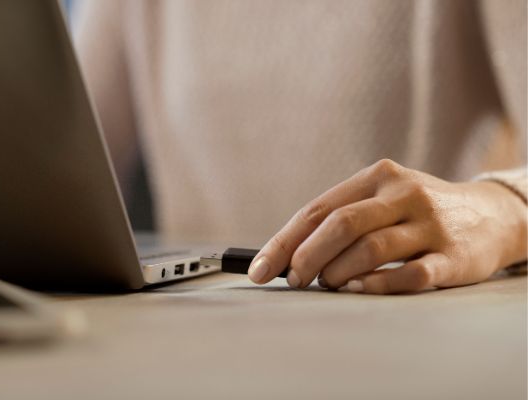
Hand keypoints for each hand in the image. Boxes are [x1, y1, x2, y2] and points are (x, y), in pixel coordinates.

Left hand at [247, 159, 526, 293]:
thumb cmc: (418, 212)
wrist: (492, 215)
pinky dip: (377, 286)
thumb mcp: (382, 199)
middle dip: (307, 257)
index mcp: (377, 177)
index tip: (261, 269)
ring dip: (338, 273)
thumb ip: (342, 219)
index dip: (284, 242)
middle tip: (294, 280)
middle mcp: (403, 195)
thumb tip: (290, 255)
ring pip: (370, 249)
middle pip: (342, 224)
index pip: (318, 209)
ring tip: (329, 284)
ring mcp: (430, 224)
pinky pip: (409, 275)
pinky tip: (359, 290)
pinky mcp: (454, 256)